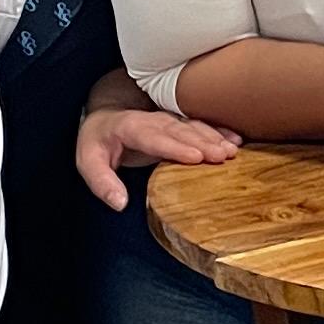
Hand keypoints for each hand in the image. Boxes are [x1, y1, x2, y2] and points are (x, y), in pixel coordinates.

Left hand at [76, 96, 240, 210]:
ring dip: (214, 137)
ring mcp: (167, 120)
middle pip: (179, 131)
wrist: (105, 119)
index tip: (195, 157)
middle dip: (202, 142)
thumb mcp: (88, 163)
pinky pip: (200, 125)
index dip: (174, 147)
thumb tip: (120, 204)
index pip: (153, 137)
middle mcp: (152, 121)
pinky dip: (219, 131)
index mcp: (130, 128)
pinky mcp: (178, 124)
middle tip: (223, 156)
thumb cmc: (98, 144)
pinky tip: (236, 139)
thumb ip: (102, 184)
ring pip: (192, 127)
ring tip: (232, 150)